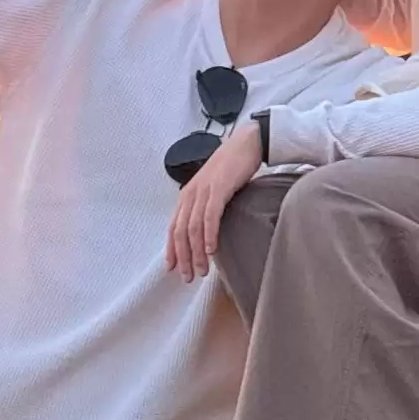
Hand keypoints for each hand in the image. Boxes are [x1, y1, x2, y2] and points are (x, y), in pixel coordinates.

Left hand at [166, 123, 262, 282]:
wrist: (246, 143)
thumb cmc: (232, 167)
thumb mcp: (213, 188)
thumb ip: (205, 206)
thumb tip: (204, 231)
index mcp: (187, 195)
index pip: (173, 227)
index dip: (172, 249)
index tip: (173, 268)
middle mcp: (190, 194)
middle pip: (180, 232)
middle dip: (183, 257)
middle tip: (188, 277)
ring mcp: (203, 191)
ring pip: (193, 228)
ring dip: (197, 252)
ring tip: (202, 270)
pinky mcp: (218, 188)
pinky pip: (210, 216)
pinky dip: (208, 234)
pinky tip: (211, 249)